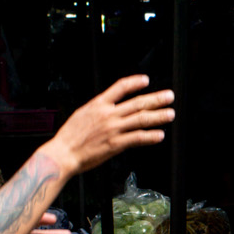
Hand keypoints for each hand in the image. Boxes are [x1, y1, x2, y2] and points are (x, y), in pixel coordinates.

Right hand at [47, 75, 174, 172]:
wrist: (63, 153)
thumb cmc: (69, 137)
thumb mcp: (82, 114)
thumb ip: (98, 110)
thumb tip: (109, 108)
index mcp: (98, 104)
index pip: (120, 87)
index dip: (135, 82)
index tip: (146, 80)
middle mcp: (108, 114)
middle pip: (137, 103)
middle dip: (156, 99)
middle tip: (169, 96)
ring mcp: (113, 129)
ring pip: (141, 119)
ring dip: (158, 116)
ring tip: (170, 114)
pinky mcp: (116, 144)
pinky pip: (137, 138)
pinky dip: (150, 136)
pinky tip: (159, 135)